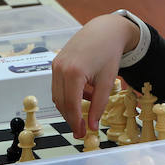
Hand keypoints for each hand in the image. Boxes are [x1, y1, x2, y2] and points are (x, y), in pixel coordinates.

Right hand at [51, 13, 139, 133]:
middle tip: (82, 130)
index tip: (82, 134)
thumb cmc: (109, 53)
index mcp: (74, 72)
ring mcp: (56, 64)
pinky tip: (86, 93)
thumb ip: (99, 105)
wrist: (105, 30)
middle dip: (71, 118)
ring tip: (88, 106)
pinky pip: (59, 85)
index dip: (76, 122)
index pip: (71, 105)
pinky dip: (69, 94)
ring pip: (57, 95)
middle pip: (61, 102)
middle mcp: (60, 68)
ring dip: (70, 106)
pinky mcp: (56, 62)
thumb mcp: (107, 81)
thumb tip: (92, 127)